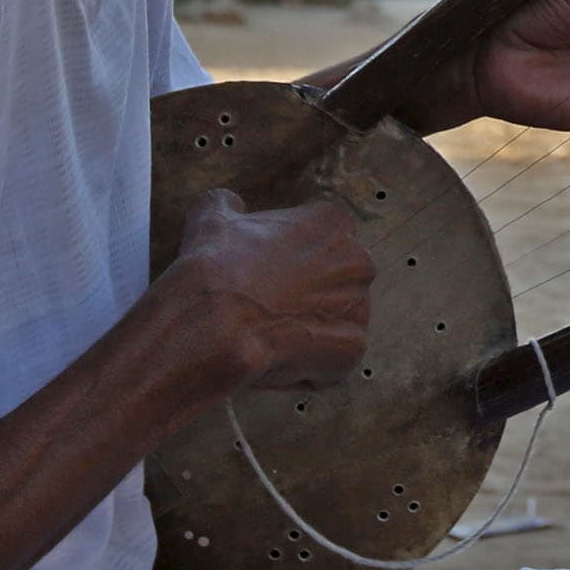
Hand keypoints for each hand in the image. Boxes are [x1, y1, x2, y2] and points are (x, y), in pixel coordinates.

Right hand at [162, 188, 372, 390]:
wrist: (210, 324)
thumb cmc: (213, 268)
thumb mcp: (211, 218)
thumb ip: (227, 205)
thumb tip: (229, 204)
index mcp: (333, 223)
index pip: (321, 242)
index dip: (292, 262)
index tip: (266, 275)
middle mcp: (357, 262)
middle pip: (336, 283)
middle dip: (307, 298)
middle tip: (268, 308)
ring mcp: (359, 307)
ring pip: (336, 322)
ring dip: (310, 332)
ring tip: (269, 336)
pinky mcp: (351, 349)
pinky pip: (335, 358)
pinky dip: (311, 365)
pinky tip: (278, 359)